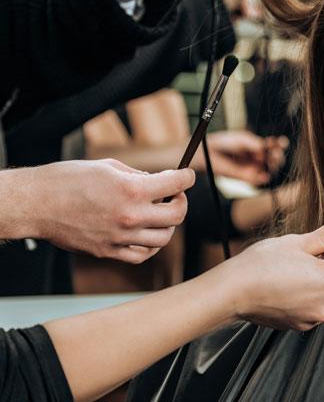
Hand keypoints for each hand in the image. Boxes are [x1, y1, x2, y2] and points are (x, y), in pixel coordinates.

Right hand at [23, 159, 193, 263]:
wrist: (35, 204)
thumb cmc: (66, 180)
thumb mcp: (108, 167)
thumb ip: (137, 176)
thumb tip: (156, 182)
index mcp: (132, 190)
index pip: (176, 184)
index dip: (187, 178)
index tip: (187, 176)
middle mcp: (130, 216)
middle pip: (177, 215)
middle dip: (181, 201)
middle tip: (175, 195)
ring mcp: (120, 237)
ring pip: (164, 238)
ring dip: (168, 225)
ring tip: (160, 214)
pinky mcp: (108, 252)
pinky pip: (141, 255)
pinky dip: (151, 246)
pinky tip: (148, 234)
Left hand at [192, 131, 288, 185]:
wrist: (211, 152)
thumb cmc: (226, 142)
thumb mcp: (242, 139)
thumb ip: (254, 143)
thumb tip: (265, 148)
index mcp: (260, 146)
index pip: (275, 146)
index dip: (280, 144)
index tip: (282, 141)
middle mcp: (260, 157)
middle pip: (276, 158)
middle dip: (279, 155)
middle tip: (276, 152)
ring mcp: (255, 168)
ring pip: (271, 170)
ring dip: (274, 166)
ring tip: (272, 160)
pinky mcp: (248, 178)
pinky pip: (260, 180)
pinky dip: (264, 178)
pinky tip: (263, 174)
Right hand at [223, 219, 323, 329]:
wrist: (234, 291)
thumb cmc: (260, 267)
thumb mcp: (296, 243)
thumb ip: (323, 237)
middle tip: (321, 250)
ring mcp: (314, 317)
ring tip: (306, 267)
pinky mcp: (301, 324)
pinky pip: (318, 307)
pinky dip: (314, 295)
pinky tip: (297, 283)